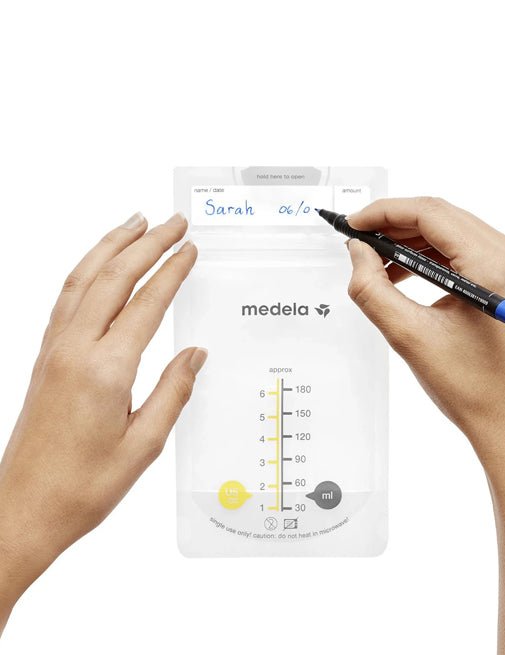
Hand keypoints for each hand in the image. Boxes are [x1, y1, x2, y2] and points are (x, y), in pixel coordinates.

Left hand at [0, 212, 205, 629]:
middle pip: (114, 278)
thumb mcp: (143, 445)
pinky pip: (66, 298)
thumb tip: (194, 354)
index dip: (171, 272)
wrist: (24, 508)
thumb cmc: (81, 486)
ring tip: (135, 222)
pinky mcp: (46, 357)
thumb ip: (173, 392)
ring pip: (83, 279)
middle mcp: (75, 350)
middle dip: (146, 243)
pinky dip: (86, 269)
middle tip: (173, 222)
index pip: (147, 304)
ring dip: (111, 245)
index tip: (189, 250)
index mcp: (105, 370)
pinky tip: (98, 264)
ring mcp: (55, 350)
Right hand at [346, 196, 504, 475]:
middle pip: (441, 217)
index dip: (384, 213)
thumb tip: (357, 253)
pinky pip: (462, 250)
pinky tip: (402, 273)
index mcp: (493, 266)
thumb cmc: (473, 388)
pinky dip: (428, 257)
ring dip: (410, 241)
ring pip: (450, 231)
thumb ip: (373, 289)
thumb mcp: (409, 336)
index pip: (430, 214)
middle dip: (394, 225)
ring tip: (375, 262)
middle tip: (358, 242)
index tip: (353, 224)